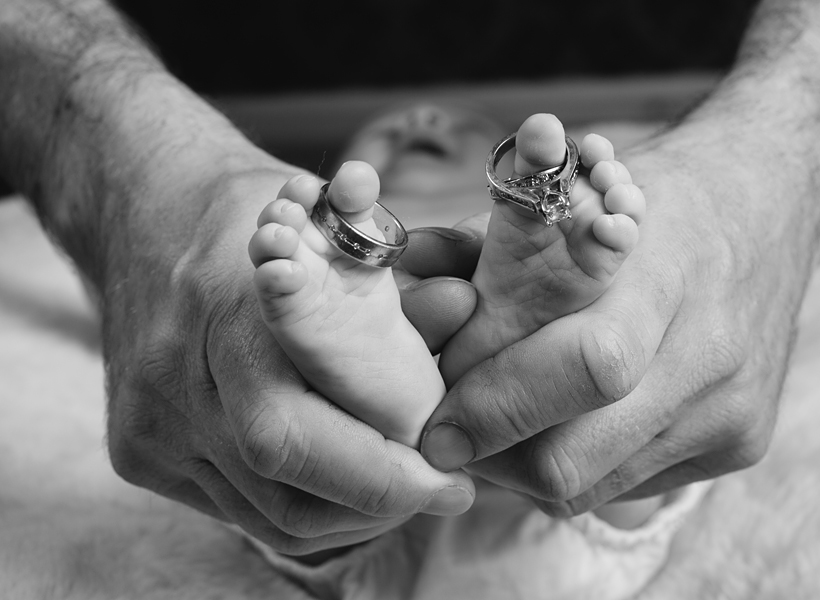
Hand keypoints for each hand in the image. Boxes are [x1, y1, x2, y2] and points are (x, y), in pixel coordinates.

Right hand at [103, 164, 476, 554]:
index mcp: (225, 312)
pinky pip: (239, 509)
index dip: (383, 478)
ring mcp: (151, 422)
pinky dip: (303, 504)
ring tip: (404, 489)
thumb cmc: (262, 215)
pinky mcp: (140, 449)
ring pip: (268, 518)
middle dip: (381, 504)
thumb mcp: (339, 227)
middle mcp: (176, 379)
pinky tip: (344, 483)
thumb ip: (399, 284)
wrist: (148, 209)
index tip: (454, 484)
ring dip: (350, 515)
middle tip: (442, 493)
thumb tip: (465, 313)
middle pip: (285, 492)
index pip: (296, 437)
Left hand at [420, 122, 818, 515]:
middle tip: (450, 435)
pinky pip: (627, 487)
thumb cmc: (655, 197)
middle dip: (492, 454)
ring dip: (524, 469)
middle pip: (576, 456)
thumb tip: (407, 283)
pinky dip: (577, 466)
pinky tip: (563, 424)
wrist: (771, 207)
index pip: (583, 368)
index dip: (494, 406)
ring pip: (590, 488)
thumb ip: (486, 248)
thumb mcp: (573, 196)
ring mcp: (732, 408)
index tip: (434, 422)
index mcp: (669, 274)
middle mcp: (712, 354)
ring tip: (498, 426)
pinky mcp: (743, 444)